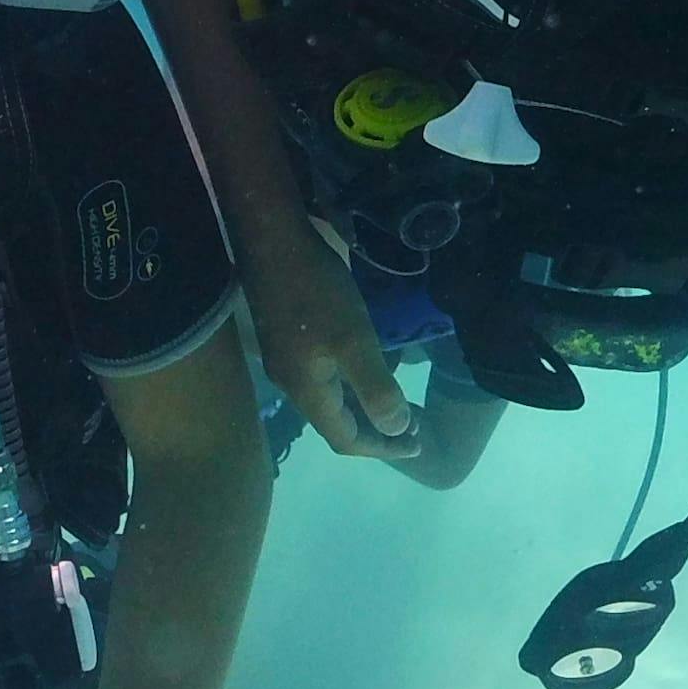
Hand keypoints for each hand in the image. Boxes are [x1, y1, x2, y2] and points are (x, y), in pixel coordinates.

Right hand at [248, 246, 420, 460]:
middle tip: (412, 429)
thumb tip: (396, 430)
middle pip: (336, 425)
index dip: (382, 447)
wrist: (270, 241)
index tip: (417, 445)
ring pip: (329, 402)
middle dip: (375, 432)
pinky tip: (365, 371)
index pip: (346, 439)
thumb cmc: (316, 291)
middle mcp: (291, 385)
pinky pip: (322, 380)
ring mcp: (285, 363)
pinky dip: (349, 387)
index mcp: (308, 391)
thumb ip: (375, 388)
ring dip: (363, 409)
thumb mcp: (355, 340)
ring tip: (395, 406)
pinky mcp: (285, 341)